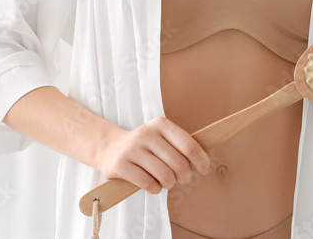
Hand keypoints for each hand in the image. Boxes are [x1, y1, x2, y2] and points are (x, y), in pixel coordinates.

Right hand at [95, 116, 211, 193]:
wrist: (109, 148)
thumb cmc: (144, 147)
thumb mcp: (162, 138)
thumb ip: (181, 147)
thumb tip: (204, 164)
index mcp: (160, 124)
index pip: (188, 145)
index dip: (200, 161)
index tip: (203, 170)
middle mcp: (146, 133)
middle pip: (179, 164)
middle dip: (185, 176)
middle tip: (181, 179)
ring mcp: (132, 149)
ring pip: (165, 176)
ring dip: (169, 184)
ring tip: (166, 182)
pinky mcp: (120, 165)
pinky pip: (148, 184)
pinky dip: (155, 189)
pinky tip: (152, 184)